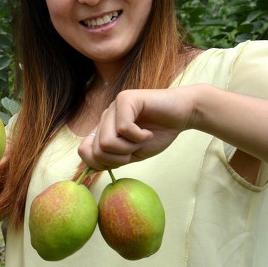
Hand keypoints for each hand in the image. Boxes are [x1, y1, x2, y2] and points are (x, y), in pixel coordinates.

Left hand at [77, 86, 194, 170]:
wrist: (182, 114)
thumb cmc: (159, 133)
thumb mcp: (132, 153)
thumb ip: (112, 159)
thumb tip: (89, 167)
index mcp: (104, 129)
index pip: (84, 151)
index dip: (100, 164)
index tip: (122, 161)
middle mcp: (105, 117)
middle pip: (97, 150)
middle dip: (119, 158)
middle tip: (136, 149)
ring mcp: (114, 106)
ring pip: (107, 141)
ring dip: (129, 148)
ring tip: (143, 139)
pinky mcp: (126, 99)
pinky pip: (123, 128)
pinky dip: (139, 137)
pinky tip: (148, 132)